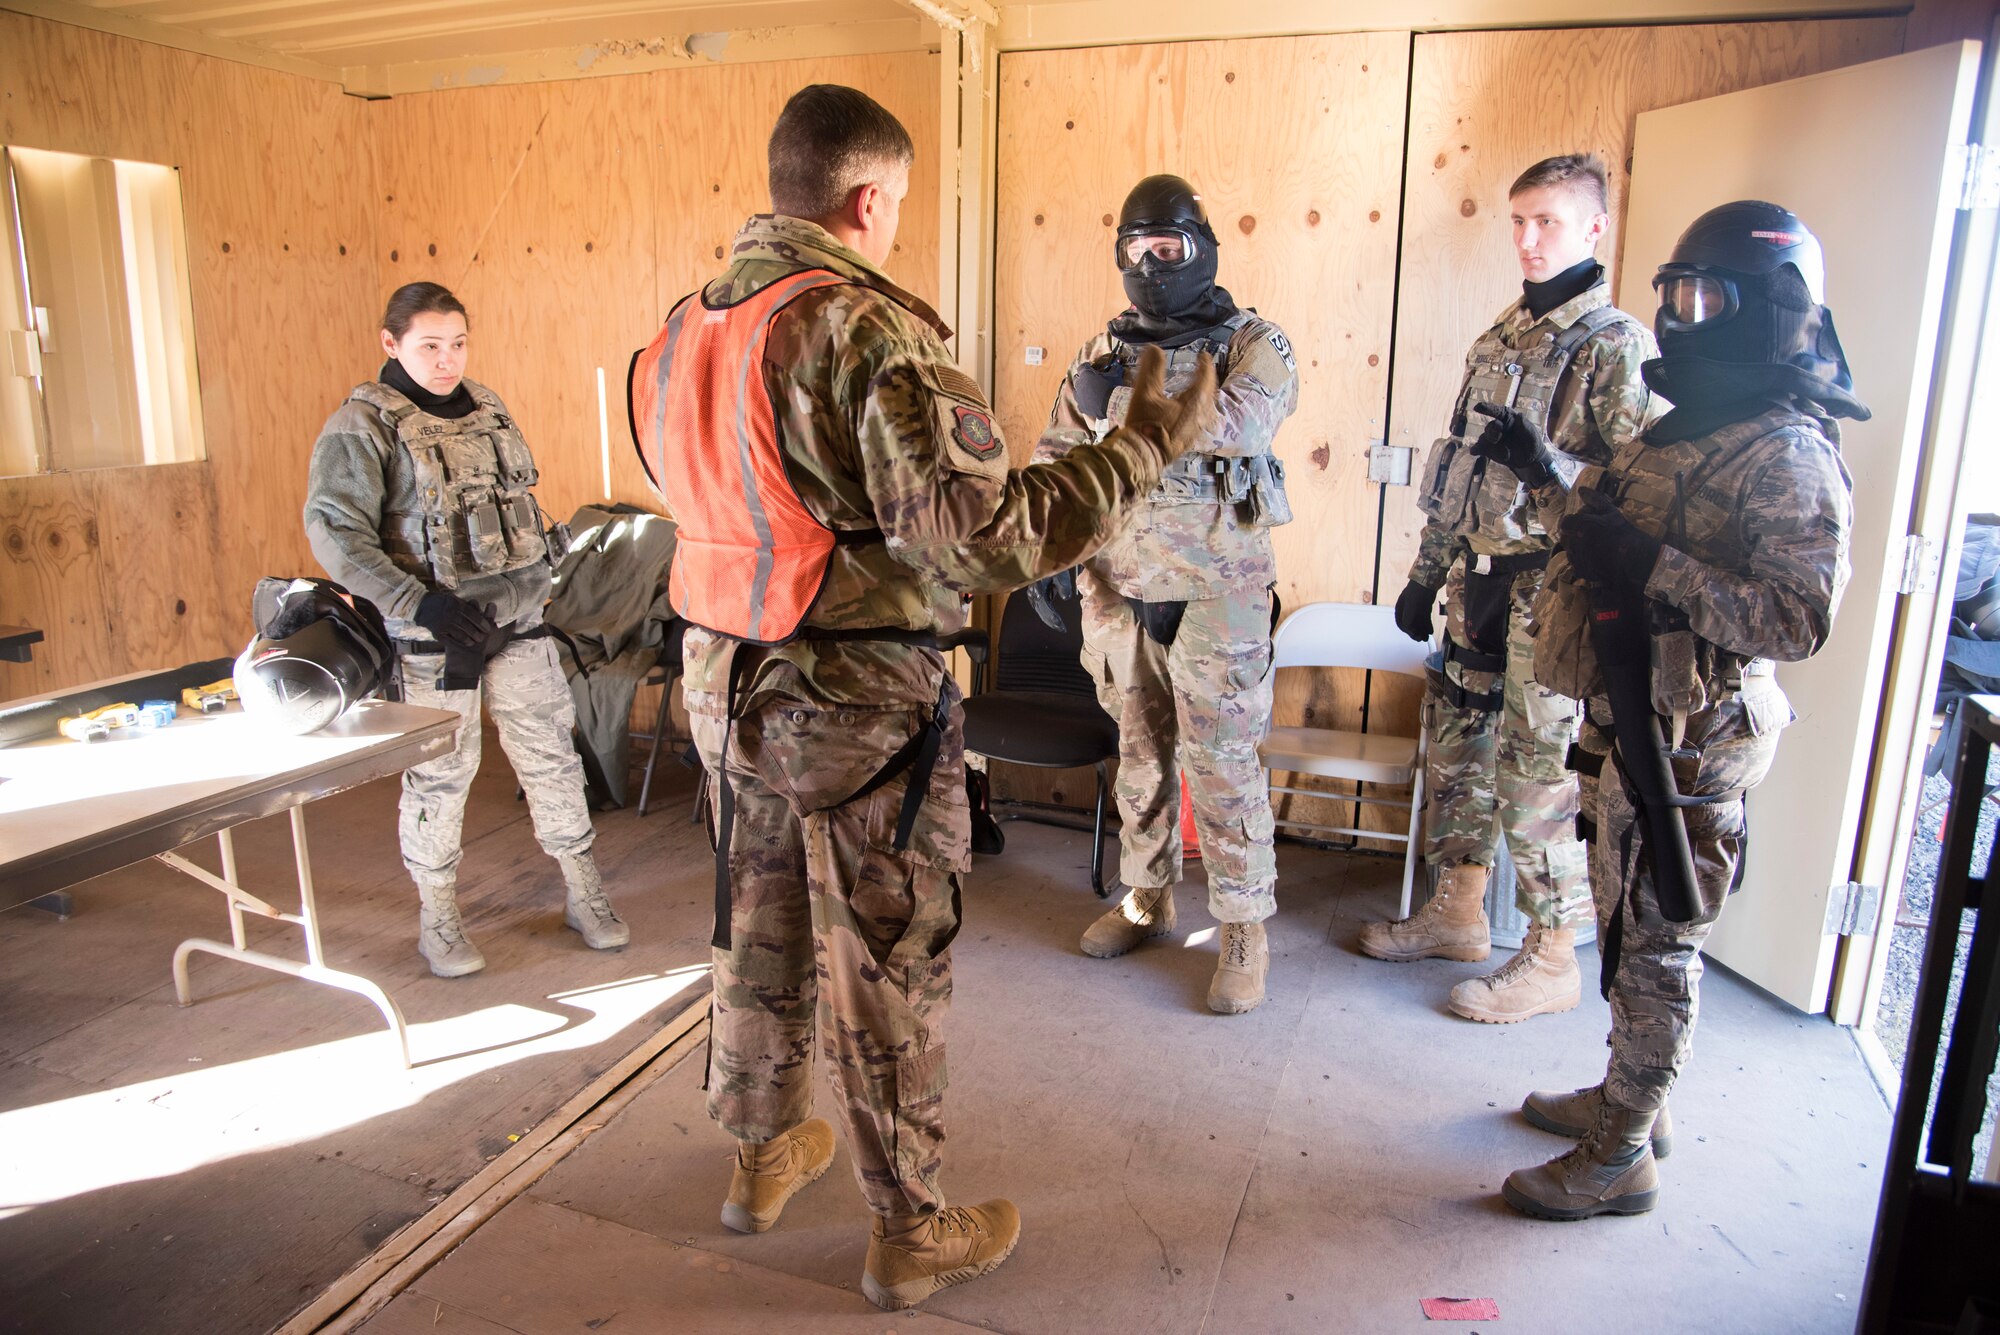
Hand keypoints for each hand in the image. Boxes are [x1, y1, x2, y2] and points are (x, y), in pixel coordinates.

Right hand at [414, 592, 499, 650]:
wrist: (421, 606)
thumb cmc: (441, 602)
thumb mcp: (454, 599)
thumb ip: (466, 605)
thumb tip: (486, 607)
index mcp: (455, 604)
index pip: (472, 614)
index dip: (482, 622)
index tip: (488, 628)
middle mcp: (450, 614)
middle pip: (467, 626)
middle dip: (477, 633)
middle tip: (482, 638)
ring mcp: (443, 623)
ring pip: (460, 634)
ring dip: (469, 639)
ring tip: (474, 642)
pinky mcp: (437, 631)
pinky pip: (450, 640)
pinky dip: (458, 643)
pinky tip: (464, 644)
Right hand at [1024, 568, 1077, 632]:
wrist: (1046, 562)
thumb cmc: (1054, 567)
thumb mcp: (1060, 574)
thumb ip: (1063, 585)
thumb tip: (1066, 597)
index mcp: (1039, 587)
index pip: (1045, 605)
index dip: (1052, 616)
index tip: (1060, 623)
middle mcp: (1033, 593)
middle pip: (1042, 611)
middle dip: (1051, 621)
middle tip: (1061, 628)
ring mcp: (1033, 595)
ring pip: (1040, 611)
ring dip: (1049, 620)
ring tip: (1059, 627)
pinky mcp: (1035, 597)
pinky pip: (1040, 609)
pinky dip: (1047, 616)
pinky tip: (1053, 621)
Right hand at [1120, 345, 1217, 466]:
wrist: (1141, 456)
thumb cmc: (1144, 424)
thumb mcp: (1145, 393)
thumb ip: (1151, 368)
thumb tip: (1154, 348)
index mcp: (1193, 401)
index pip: (1205, 377)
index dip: (1205, 364)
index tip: (1203, 355)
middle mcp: (1200, 415)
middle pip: (1210, 393)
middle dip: (1208, 379)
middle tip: (1203, 370)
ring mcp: (1196, 430)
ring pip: (1207, 408)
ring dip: (1205, 395)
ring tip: (1199, 389)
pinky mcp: (1189, 440)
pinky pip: (1201, 420)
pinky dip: (1200, 410)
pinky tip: (1192, 412)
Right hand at [1393, 580, 1438, 642]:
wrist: (1427, 581)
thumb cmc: (1417, 592)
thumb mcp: (1411, 605)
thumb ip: (1409, 618)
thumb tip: (1410, 629)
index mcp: (1400, 608)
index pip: (1401, 624)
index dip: (1407, 631)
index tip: (1415, 636)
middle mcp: (1406, 610)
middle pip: (1410, 624)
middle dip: (1416, 632)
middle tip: (1422, 639)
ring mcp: (1415, 608)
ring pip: (1418, 622)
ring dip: (1422, 630)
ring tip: (1427, 636)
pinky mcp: (1424, 608)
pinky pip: (1424, 619)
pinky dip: (1426, 625)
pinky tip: (1430, 630)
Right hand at [1469, 401, 1555, 485]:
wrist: (1530, 457)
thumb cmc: (1531, 441)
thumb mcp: (1531, 433)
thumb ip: (1525, 425)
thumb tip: (1519, 416)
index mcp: (1508, 418)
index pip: (1497, 411)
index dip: (1487, 408)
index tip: (1478, 407)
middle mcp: (1498, 426)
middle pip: (1490, 427)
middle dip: (1493, 432)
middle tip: (1498, 438)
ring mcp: (1492, 438)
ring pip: (1484, 438)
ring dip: (1491, 445)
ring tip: (1506, 455)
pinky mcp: (1488, 449)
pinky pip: (1479, 448)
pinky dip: (1476, 449)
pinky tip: (1474, 451)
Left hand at [1561, 490, 1664, 590]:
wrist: (1635, 558)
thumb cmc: (1623, 532)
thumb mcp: (1611, 512)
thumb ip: (1594, 499)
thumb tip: (1581, 490)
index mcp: (1580, 525)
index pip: (1564, 522)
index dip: (1572, 522)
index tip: (1581, 523)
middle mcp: (1575, 542)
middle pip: (1564, 537)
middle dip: (1573, 534)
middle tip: (1589, 535)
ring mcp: (1577, 558)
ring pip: (1569, 551)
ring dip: (1577, 547)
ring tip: (1594, 546)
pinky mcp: (1581, 571)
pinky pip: (1575, 564)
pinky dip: (1582, 561)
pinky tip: (1595, 558)